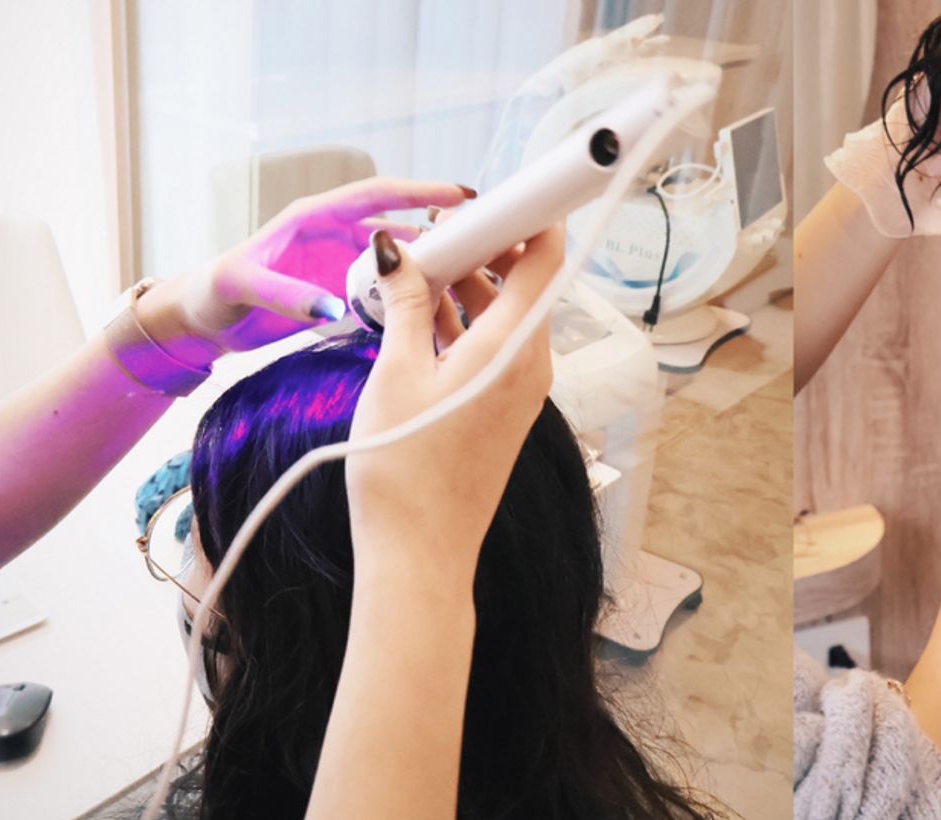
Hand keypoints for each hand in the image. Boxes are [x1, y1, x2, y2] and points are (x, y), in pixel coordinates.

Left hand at [137, 177, 473, 367]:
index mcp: (314, 218)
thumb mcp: (243, 287)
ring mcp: (342, 268)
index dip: (418, 193)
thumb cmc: (212, 293)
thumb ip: (287, 296)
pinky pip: (387, 293)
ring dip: (432, 269)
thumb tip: (334, 310)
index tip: (459, 195)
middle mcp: (336, 238)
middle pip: (400, 226)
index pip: (376, 196)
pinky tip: (438, 312)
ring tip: (472, 279)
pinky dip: (410, 299)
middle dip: (441, 229)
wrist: (200, 322)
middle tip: (484, 239)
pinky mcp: (343, 296)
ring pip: (399, 263)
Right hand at [345, 224, 561, 581]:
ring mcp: (518, 387)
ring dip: (466, 283)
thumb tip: (399, 248)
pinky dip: (462, 320)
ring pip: (504, 312)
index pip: (545, 258)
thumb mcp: (395, 373)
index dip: (529, 214)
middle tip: (432, 229)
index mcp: (514, 348)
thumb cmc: (404, 470)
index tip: (495, 189)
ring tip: (414, 264)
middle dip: (483, 245)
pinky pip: (492, 344)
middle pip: (523, 281)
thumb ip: (405, 303)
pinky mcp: (501, 405)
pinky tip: (418, 309)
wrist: (419, 552)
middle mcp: (530, 364)